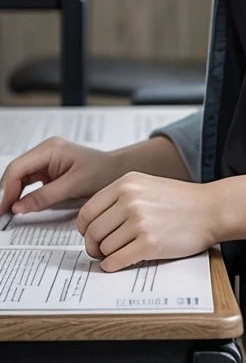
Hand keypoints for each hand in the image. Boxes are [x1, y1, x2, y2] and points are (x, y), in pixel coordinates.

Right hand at [0, 138, 120, 214]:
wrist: (117, 171)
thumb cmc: (102, 172)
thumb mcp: (74, 185)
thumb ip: (45, 197)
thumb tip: (18, 207)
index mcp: (50, 148)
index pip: (18, 168)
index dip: (6, 189)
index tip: (4, 208)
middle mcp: (45, 151)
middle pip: (15, 172)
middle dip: (6, 193)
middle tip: (1, 214)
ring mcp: (45, 160)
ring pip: (19, 178)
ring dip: (12, 195)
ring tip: (6, 213)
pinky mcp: (48, 171)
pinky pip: (28, 182)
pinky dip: (21, 195)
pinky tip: (18, 206)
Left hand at [76, 172, 216, 271]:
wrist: (211, 209)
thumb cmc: (181, 201)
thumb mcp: (147, 186)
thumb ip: (119, 199)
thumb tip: (92, 223)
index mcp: (127, 183)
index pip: (87, 211)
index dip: (85, 228)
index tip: (90, 235)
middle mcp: (130, 200)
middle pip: (93, 232)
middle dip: (94, 246)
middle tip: (100, 250)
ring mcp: (140, 222)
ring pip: (104, 248)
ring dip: (109, 255)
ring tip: (122, 251)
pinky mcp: (149, 243)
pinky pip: (116, 261)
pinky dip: (113, 265)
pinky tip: (121, 262)